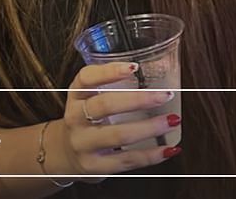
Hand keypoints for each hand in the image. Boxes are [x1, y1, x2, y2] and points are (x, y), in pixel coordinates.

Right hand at [52, 62, 179, 180]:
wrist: (64, 155)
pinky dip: (150, 155)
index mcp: (75, 95)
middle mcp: (76, 118)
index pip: (87, 78)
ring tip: (172, 120)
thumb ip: (110, 86)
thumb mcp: (88, 98)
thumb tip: (156, 72)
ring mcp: (83, 144)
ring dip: (149, 128)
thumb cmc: (86, 119)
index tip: (134, 67)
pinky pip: (126, 160)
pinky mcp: (94, 167)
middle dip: (138, 100)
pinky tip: (167, 149)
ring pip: (118, 135)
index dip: (109, 72)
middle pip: (105, 105)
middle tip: (165, 95)